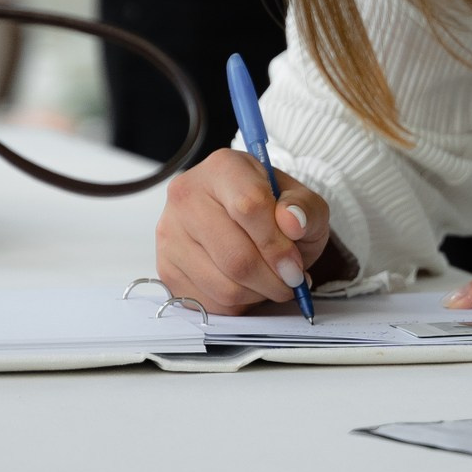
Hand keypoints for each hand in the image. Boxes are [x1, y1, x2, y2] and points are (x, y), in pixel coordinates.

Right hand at [156, 148, 332, 313]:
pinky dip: (237, 304)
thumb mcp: (304, 203)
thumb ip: (305, 209)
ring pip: (223, 285)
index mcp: (224, 167)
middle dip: (272, 279)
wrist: (246, 222)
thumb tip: (292, 221)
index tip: (295, 265)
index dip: (278, 245)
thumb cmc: (275, 210)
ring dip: (258, 294)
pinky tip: (247, 287)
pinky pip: (209, 302)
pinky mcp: (166, 267)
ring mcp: (171, 233)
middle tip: (290, 281)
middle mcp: (187, 195)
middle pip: (235, 256)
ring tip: (270, 282)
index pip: (249, 206)